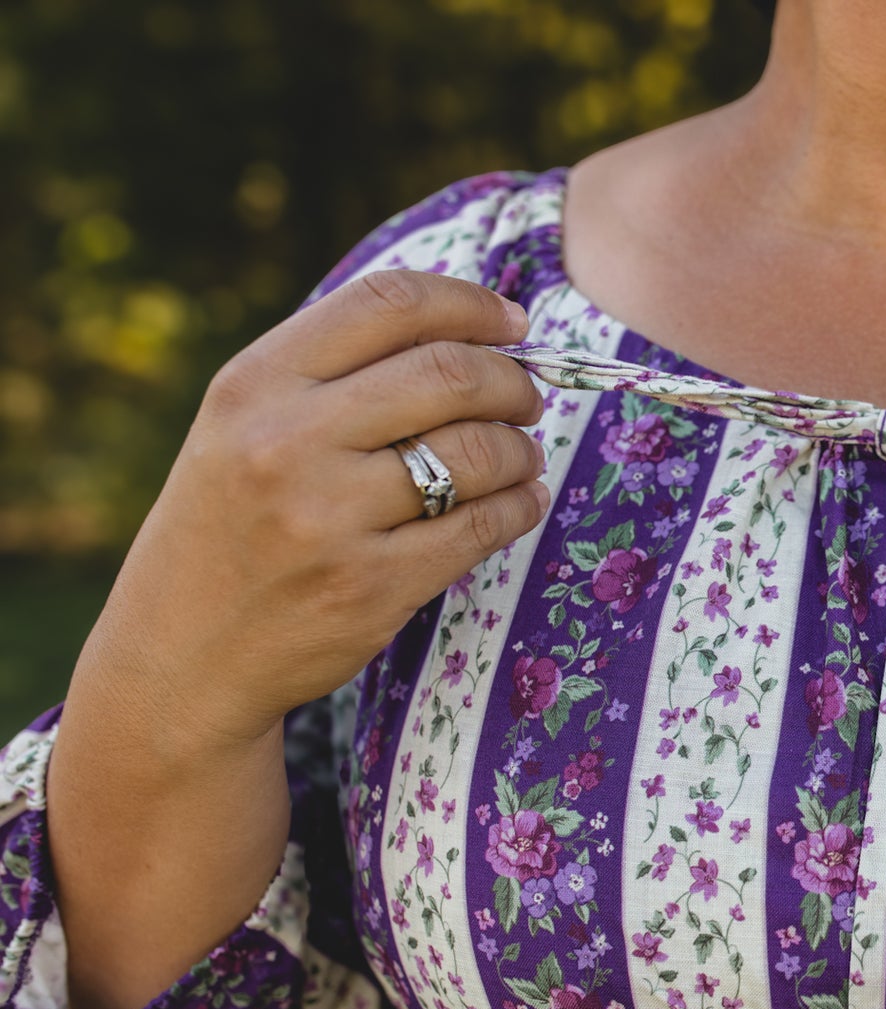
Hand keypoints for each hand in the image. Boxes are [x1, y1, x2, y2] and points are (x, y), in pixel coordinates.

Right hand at [76, 269, 549, 752]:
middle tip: (526, 400)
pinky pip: (484, 527)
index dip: (471, 305)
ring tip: (520, 457)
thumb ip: (332, 373)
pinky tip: (520, 502)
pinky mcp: (373, 586)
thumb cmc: (231, 524)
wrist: (181, 650)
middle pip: (450, 374)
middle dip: (512, 383)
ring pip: (479, 452)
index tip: (512, 324)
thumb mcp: (242, 425)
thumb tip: (469, 332)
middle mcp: (287, 442)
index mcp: (255, 384)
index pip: (389, 303)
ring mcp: (331, 518)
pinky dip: (521, 507)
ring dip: (522, 450)